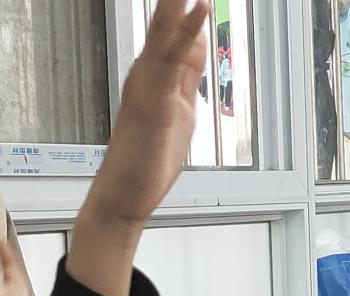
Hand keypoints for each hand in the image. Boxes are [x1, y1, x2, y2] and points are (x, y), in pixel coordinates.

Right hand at [85, 0, 209, 229]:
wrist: (125, 195)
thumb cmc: (149, 158)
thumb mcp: (180, 109)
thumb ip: (186, 78)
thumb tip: (197, 46)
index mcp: (156, 77)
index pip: (174, 32)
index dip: (188, 10)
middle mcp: (147, 76)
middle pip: (164, 26)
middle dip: (173, 1)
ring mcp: (148, 89)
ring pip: (164, 35)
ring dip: (177, 5)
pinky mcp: (154, 105)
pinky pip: (170, 64)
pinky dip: (183, 36)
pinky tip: (195, 13)